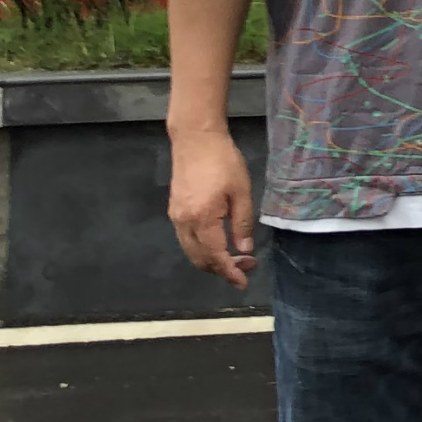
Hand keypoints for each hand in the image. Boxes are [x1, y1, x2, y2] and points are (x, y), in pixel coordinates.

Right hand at [165, 121, 259, 288]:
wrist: (196, 139)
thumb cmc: (223, 162)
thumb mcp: (242, 192)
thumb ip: (242, 223)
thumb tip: (244, 250)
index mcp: (202, 219)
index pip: (215, 257)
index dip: (230, 272)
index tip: (244, 282)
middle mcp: (184, 223)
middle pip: (200, 259)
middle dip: (222, 269)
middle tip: (246, 267)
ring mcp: (176, 217)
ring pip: (191, 251)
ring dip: (211, 261)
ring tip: (236, 258)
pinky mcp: (174, 210)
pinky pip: (187, 240)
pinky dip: (202, 249)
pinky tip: (219, 243)